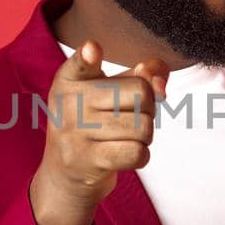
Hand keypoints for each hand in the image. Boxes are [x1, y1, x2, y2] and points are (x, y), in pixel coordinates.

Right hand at [28, 40, 167, 224]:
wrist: (64, 174)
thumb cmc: (95, 124)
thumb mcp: (111, 92)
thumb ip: (142, 75)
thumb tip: (161, 84)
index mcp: (71, 78)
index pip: (82, 63)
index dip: (89, 56)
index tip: (92, 49)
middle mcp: (69, 103)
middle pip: (141, 93)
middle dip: (149, 109)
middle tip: (130, 117)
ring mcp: (76, 133)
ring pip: (143, 126)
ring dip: (145, 135)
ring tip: (127, 137)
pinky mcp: (87, 161)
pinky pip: (137, 153)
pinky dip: (141, 155)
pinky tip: (127, 154)